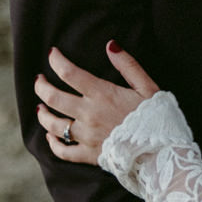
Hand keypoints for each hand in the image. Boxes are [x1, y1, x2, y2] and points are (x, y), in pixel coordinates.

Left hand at [36, 42, 159, 162]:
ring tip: (40, 107)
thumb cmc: (158, 119)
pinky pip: (63, 151)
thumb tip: (111, 45)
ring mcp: (87, 136)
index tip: (52, 53)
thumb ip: (128, 65)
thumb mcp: (148, 87)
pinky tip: (50, 137)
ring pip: (52, 125)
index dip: (56, 60)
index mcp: (102, 95)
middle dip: (41, 85)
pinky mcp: (89, 155)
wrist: (162, 154)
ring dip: (42, 114)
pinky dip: (52, 144)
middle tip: (39, 79)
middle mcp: (89, 114)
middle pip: (53, 97)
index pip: (69, 72)